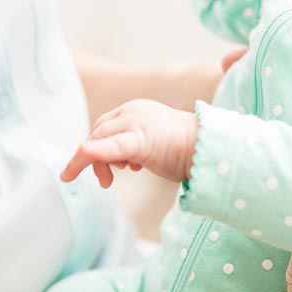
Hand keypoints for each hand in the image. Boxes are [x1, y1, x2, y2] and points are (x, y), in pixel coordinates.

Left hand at [60, 99, 198, 187]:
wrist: (209, 149)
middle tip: (104, 181)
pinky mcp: (139, 139)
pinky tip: (82, 154)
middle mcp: (132, 111)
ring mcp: (135, 122)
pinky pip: (110, 146)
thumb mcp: (152, 142)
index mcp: (135, 109)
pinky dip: (93, 152)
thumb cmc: (185, 150)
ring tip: (108, 181)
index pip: (105, 125)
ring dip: (96, 163)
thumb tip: (118, 161)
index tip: (100, 168)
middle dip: (93, 158)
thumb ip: (133, 145)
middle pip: (98, 132)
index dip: (97, 146)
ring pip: (99, 139)